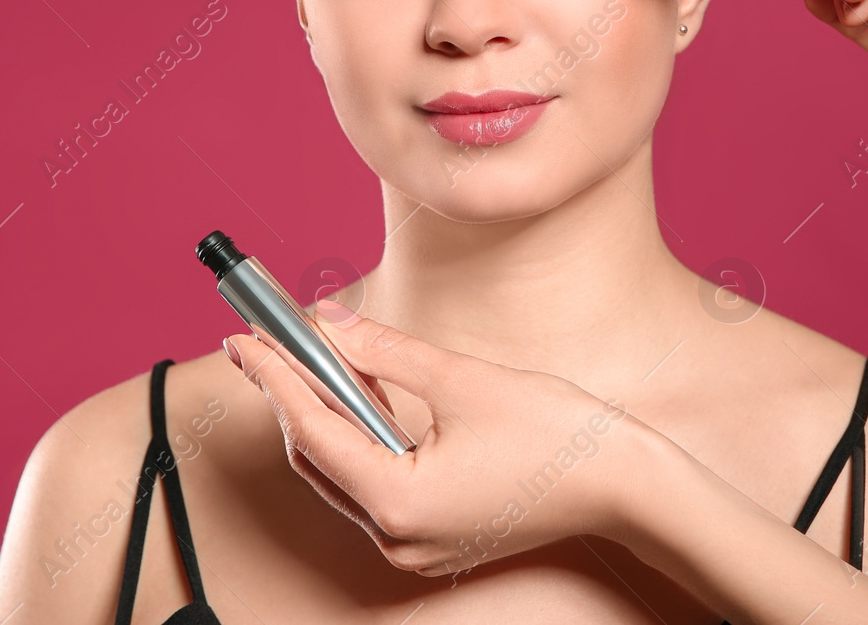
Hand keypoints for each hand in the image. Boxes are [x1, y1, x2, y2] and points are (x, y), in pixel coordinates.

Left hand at [223, 301, 642, 578]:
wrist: (624, 486)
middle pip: (318, 459)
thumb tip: (328, 321)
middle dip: (290, 396)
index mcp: (399, 503)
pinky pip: (373, 488)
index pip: (311, 431)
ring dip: (323, 418)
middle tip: (264, 342)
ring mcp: (415, 545)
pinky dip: (359, 443)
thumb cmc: (556, 435)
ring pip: (342, 475)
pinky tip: (356, 398)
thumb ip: (386, 350)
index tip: (243, 338)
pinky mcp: (433, 539)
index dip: (273, 378)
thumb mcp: (463, 380)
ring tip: (305, 360)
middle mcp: (397, 537)